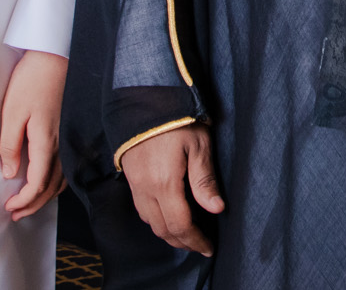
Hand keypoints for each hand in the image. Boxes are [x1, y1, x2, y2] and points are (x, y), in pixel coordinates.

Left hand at [0, 50, 68, 220]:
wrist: (54, 56)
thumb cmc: (32, 80)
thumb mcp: (11, 112)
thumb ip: (10, 144)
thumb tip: (10, 172)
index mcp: (45, 141)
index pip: (37, 183)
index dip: (23, 200)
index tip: (8, 207)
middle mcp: (60, 143)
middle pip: (51, 186)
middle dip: (33, 204)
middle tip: (15, 214)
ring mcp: (67, 136)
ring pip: (61, 178)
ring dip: (45, 196)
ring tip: (29, 203)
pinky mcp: (68, 129)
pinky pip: (66, 166)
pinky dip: (56, 181)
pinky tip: (47, 180)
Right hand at [121, 123, 225, 256]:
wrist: (144, 97)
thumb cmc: (177, 117)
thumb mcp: (199, 145)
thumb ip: (205, 180)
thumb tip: (216, 209)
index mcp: (164, 183)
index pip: (180, 225)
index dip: (195, 240)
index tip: (209, 248)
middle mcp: (145, 188)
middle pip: (163, 229)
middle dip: (182, 242)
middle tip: (200, 245)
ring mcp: (134, 183)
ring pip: (149, 221)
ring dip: (167, 233)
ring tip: (186, 235)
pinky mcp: (129, 176)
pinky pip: (141, 208)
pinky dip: (155, 220)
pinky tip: (167, 215)